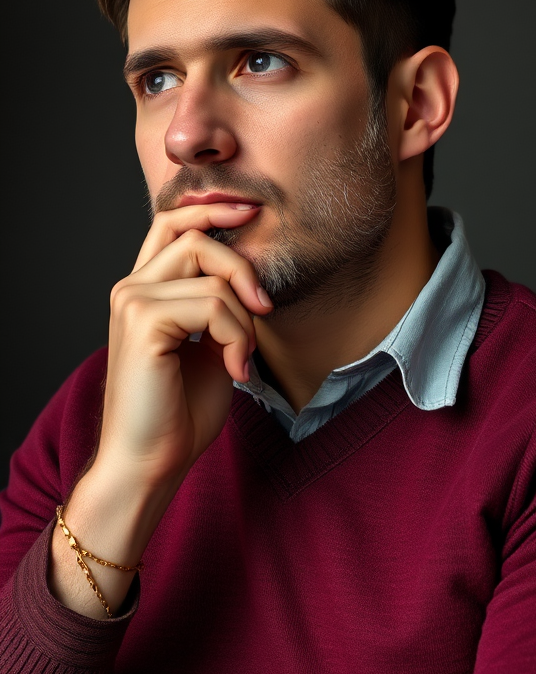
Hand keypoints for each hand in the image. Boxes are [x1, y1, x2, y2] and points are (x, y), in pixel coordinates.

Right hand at [97, 201, 271, 492]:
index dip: (212, 209)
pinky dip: (237, 338)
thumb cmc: (178, 415)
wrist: (150, 463)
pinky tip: (235, 371)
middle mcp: (130, 289)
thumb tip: (248, 283)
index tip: (252, 212)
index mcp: (142, 291)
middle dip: (242, 266)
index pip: (172, 225)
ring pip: (211, 275)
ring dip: (244, 320)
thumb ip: (220, 310)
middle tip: (266, 307)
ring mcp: (132, 302)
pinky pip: (213, 306)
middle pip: (194, 236)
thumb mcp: (209, 349)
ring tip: (242, 359)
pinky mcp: (143, 321)